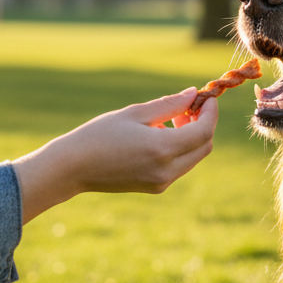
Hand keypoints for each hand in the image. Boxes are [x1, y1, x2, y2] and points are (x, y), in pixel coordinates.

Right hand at [14, 88, 218, 223]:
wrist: (72, 168)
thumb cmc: (99, 135)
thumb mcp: (135, 114)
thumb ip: (169, 104)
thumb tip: (193, 94)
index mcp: (162, 149)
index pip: (204, 132)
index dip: (211, 113)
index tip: (206, 97)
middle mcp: (166, 170)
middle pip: (204, 147)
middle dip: (203, 124)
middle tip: (188, 106)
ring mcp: (161, 182)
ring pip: (194, 157)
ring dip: (192, 137)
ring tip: (171, 118)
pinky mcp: (155, 187)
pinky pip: (179, 167)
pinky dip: (180, 149)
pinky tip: (160, 135)